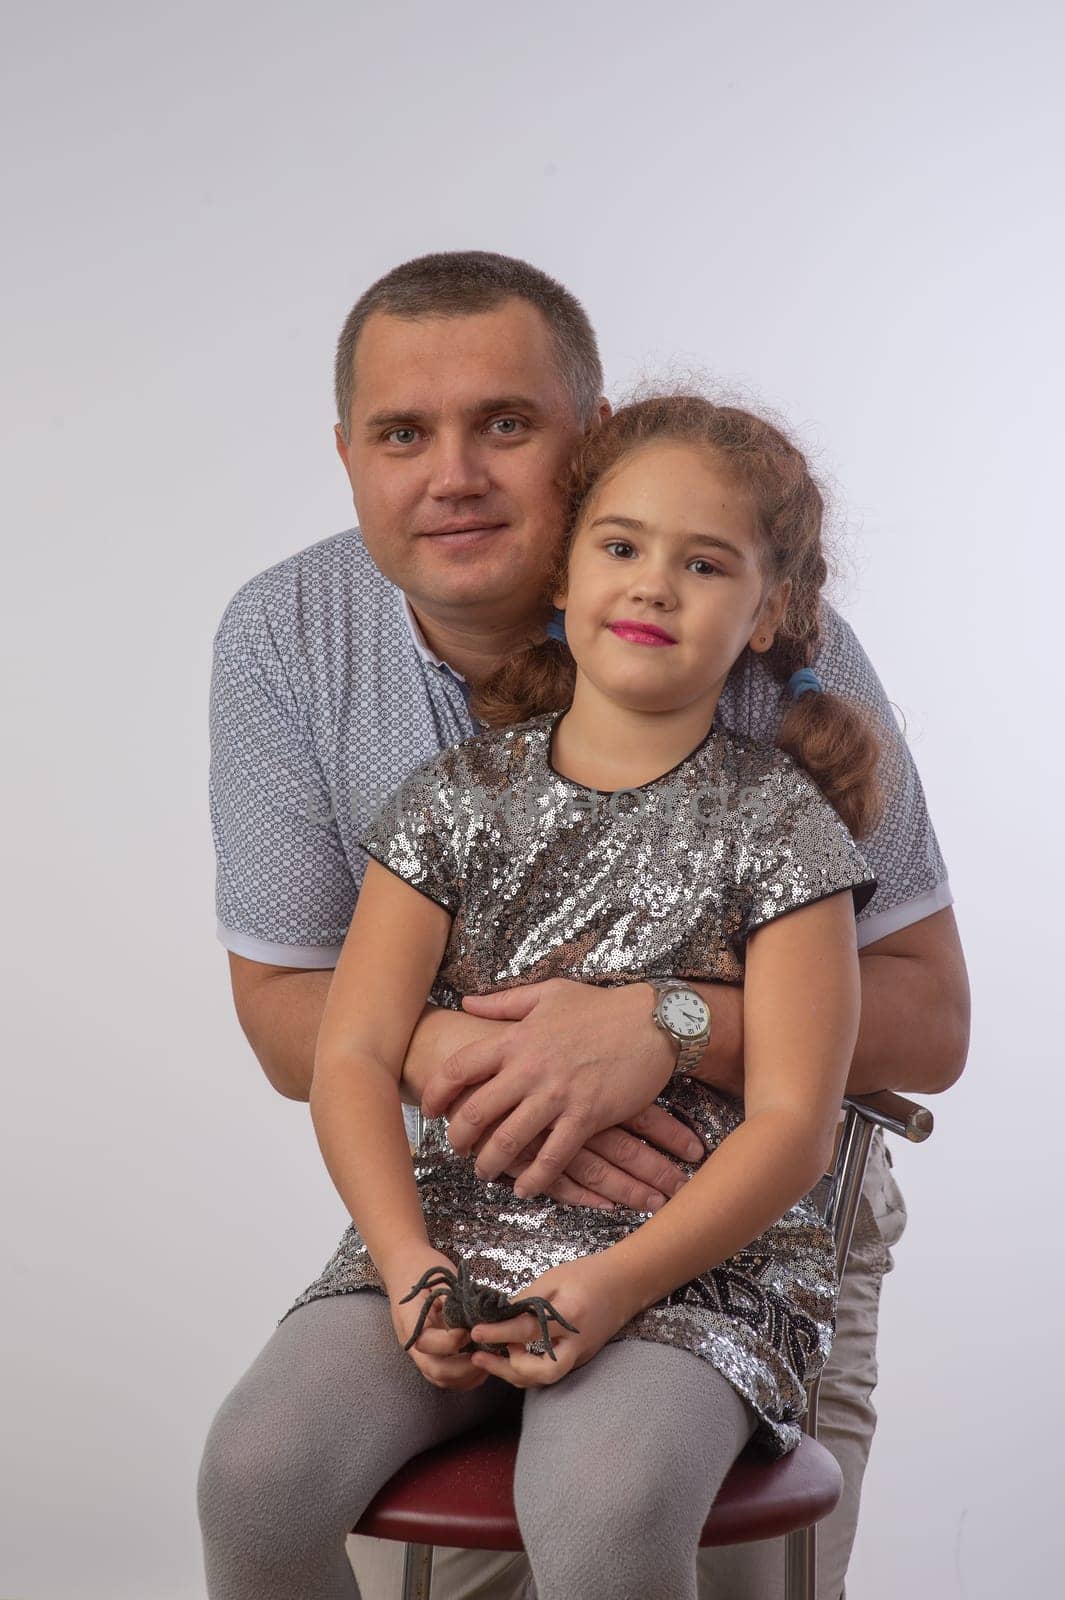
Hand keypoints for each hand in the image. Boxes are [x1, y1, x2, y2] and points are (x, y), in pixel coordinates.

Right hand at [386, 1249, 488, 1391]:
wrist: (404, 1265)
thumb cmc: (422, 1266)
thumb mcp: (438, 1278)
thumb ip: (456, 1301)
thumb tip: (484, 1317)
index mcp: (411, 1321)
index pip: (427, 1344)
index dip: (452, 1342)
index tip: (470, 1331)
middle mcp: (414, 1342)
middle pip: (435, 1371)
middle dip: (465, 1368)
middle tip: (486, 1353)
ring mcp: (421, 1350)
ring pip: (442, 1378)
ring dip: (467, 1376)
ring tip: (489, 1360)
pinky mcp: (431, 1352)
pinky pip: (446, 1374)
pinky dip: (465, 1376)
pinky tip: (483, 1362)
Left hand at [420, 979, 706, 1198]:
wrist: (653, 1021)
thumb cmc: (600, 1006)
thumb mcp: (548, 993)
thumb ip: (503, 1002)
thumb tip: (465, 1002)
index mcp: (517, 1039)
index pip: (460, 1068)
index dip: (436, 1092)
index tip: (429, 1109)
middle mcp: (530, 1070)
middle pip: (476, 1112)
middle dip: (458, 1137)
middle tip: (456, 1148)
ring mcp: (557, 1095)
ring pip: (509, 1140)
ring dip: (490, 1163)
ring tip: (483, 1172)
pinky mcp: (586, 1116)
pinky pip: (553, 1157)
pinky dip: (534, 1178)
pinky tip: (524, 1187)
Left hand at [466, 1256, 632, 1388]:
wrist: (626, 1283)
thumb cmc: (588, 1274)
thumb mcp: (554, 1277)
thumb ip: (527, 1299)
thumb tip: (498, 1315)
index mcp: (569, 1316)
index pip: (527, 1330)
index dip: (498, 1333)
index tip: (475, 1331)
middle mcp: (576, 1343)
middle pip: (540, 1372)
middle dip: (507, 1369)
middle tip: (481, 1355)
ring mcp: (580, 1355)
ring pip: (544, 1378)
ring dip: (514, 1373)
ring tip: (490, 1358)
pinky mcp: (579, 1358)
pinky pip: (549, 1371)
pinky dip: (527, 1369)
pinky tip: (510, 1356)